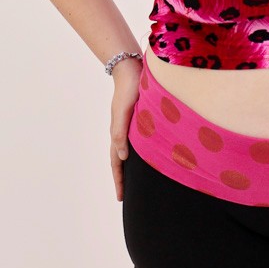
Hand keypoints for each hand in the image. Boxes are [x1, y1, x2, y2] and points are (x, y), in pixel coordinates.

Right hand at [109, 58, 142, 200]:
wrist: (132, 69)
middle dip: (124, 179)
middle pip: (122, 161)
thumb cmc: (129, 89)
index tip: (121, 198)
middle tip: (127, 197)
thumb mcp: (124, 112)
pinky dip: (142, 154)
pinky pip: (139, 142)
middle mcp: (123, 132)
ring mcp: (131, 126)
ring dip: (133, 168)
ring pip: (131, 153)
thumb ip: (120, 133)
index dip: (119, 181)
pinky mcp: (140, 119)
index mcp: (118, 133)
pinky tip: (151, 157)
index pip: (117, 163)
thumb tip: (124, 157)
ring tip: (139, 182)